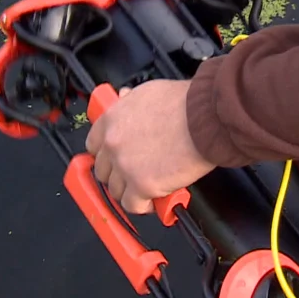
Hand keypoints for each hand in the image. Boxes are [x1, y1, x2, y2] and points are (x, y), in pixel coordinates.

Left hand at [85, 79, 215, 213]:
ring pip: (115, 191)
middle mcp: (113, 144)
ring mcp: (125, 166)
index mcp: (111, 120)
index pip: (93, 145)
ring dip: (130, 192)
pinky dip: (143, 206)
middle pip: (103, 171)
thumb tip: (124, 98)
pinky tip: (153, 200)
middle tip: (134, 175)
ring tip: (146, 189)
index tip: (114, 159)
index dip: (106, 155)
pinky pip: (133, 205)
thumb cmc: (185, 104)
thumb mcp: (148, 92)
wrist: (206, 119)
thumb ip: (130, 100)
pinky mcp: (142, 185)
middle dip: (118, 175)